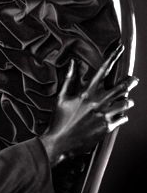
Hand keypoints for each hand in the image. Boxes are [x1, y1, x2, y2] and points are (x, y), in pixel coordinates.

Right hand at [41, 45, 137, 165]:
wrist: (60, 143)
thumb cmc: (59, 120)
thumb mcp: (61, 98)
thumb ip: (69, 79)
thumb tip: (73, 63)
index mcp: (86, 93)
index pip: (103, 70)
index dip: (112, 57)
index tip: (120, 49)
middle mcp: (98, 103)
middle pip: (121, 87)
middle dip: (130, 82)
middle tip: (134, 79)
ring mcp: (104, 116)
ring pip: (125, 104)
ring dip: (127, 100)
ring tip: (127, 100)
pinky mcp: (107, 128)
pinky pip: (122, 119)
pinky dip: (122, 116)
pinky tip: (120, 116)